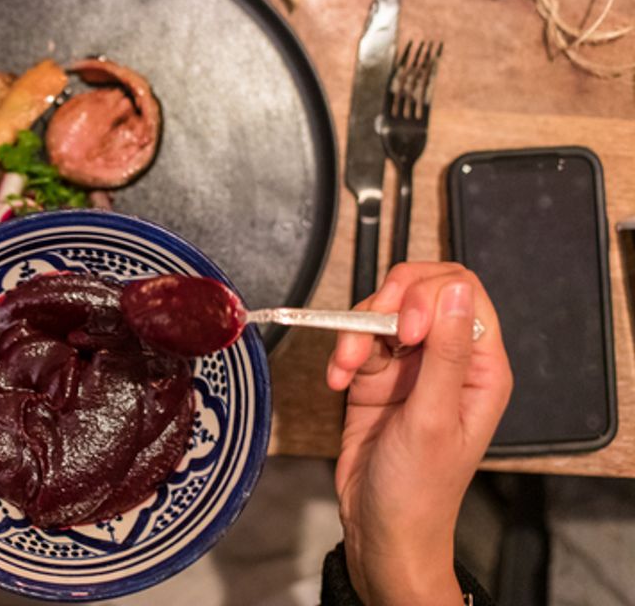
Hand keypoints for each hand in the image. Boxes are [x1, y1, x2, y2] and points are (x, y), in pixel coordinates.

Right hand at [326, 263, 512, 605]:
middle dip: (386, 305)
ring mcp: (410, 365)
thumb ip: (447, 352)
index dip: (429, 297)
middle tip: (368, 336)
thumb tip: (457, 292)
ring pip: (382, 311)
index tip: (405, 330)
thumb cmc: (420, 490)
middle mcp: (448, 359)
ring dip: (355, 331)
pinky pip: (356, 339)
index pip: (463, 293)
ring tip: (345, 368)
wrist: (381, 528)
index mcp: (481, 367)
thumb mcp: (434, 420)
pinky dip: (341, 352)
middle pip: (419, 291)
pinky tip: (338, 381)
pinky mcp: (376, 375)